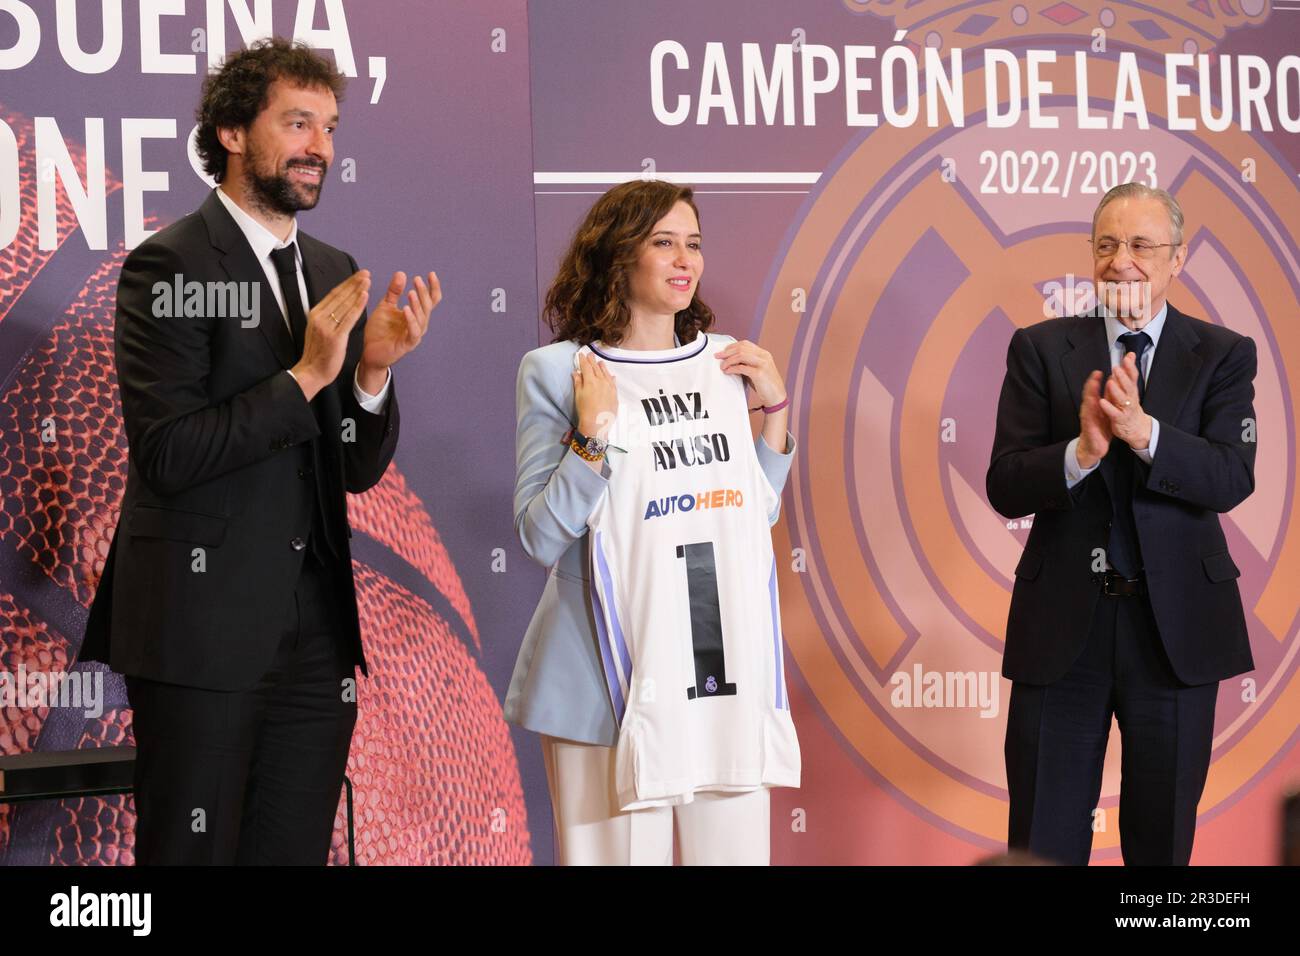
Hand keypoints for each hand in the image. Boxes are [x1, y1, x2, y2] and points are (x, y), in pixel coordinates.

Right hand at [290, 270, 370, 400]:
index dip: (347, 284)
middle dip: (354, 283)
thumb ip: (327, 317)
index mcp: (316, 314)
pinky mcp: (335, 336)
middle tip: (366, 273)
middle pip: (340, 296)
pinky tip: (365, 296)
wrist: (312, 371)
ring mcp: (326, 326)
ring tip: (368, 280)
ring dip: (357, 290)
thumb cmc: (319, 353)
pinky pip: (349, 318)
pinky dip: (357, 306)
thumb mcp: (320, 329)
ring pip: (345, 304)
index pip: (334, 294)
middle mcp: (319, 317)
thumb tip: (338, 305)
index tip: (358, 276)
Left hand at [360, 271, 439, 385]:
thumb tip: (402, 273)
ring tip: (411, 292)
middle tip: (417, 279)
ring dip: (417, 304)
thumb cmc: (380, 331)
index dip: (433, 287)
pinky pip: (413, 332)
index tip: (431, 274)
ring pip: (422, 318)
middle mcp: (419, 324)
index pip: (431, 300)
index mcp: (416, 315)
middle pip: (427, 306)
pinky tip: (405, 309)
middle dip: (423, 292)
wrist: (370, 353)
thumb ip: (394, 292)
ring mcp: (414, 335)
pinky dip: (411, 320)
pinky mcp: (407, 344)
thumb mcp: (385, 306)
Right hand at [574, 351, 617, 438]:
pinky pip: (613, 383)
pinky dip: (611, 378)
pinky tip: (611, 375)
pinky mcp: (614, 394)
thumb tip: (576, 372)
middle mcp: (601, 381)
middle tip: (590, 355)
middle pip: (596, 368)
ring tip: (600, 362)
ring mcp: (609, 387)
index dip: (583, 360)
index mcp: (590, 380)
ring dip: (602, 367)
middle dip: (592, 361)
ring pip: (606, 374)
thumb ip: (578, 382)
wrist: (597, 422)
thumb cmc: (584, 409)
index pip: (586, 367)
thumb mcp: (578, 395)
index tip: (581, 355)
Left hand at [715, 340, 785, 407]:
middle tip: (717, 356)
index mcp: (763, 354)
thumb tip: (730, 361)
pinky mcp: (760, 374)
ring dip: (729, 360)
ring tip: (722, 366)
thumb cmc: (765, 385)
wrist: (777, 397)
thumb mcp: (756, 371)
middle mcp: (764, 356)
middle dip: (727, 351)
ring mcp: (763, 364)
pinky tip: (727, 372)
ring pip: (741, 355)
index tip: (722, 352)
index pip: (745, 344)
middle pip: (741, 348)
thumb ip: (746, 364)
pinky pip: (742, 368)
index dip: (732, 346)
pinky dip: (732, 368)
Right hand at [1076, 369, 1111, 468]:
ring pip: (1087, 403)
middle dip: (1092, 383)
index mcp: (1095, 405)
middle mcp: (1090, 409)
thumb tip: (1112, 384)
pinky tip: (1092, 404)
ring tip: (1092, 384)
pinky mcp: (1088, 427)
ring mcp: (1087, 418)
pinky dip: (1090, 410)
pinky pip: (1088, 417)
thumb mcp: (1105, 411)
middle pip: (1089, 394)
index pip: (1096, 390)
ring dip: (1089, 394)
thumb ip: (1108, 398)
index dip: (1098, 379)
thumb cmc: (1100, 428)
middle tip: (1096, 373)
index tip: (1102, 369)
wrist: (1094, 446)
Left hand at [1098, 351, 1152, 448]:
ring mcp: (1125, 409)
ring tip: (1110, 382)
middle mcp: (1130, 398)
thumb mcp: (1130, 389)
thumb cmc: (1130, 406)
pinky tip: (1102, 402)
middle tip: (1117, 368)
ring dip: (1116, 390)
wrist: (1136, 427)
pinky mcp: (1119, 419)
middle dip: (1123, 377)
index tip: (1127, 357)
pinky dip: (1108, 407)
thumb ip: (1128, 374)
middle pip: (1128, 386)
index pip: (1132, 377)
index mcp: (1131, 391)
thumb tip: (1129, 357)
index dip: (1130, 367)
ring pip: (1122, 399)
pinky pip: (1114, 413)